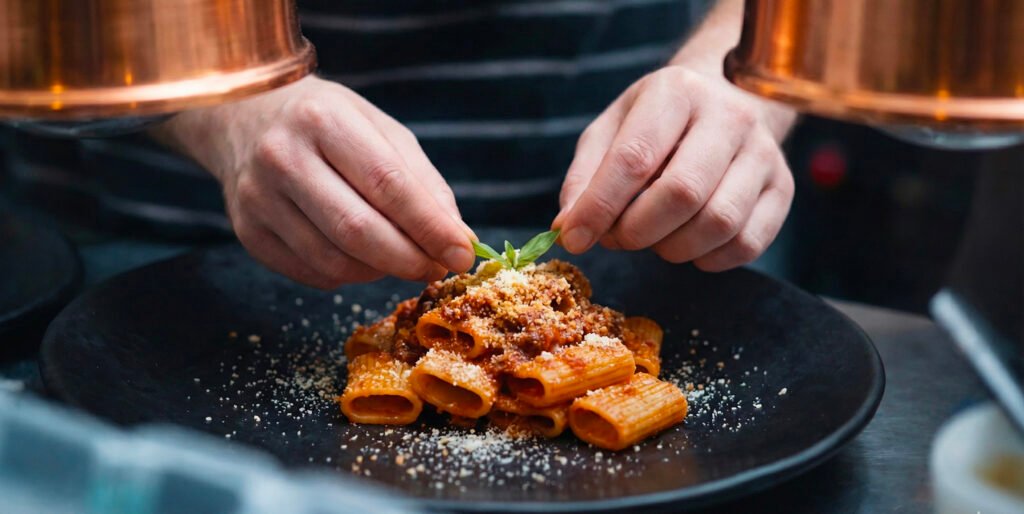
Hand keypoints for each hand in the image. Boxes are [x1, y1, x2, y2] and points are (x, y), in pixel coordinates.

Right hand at [155, 76, 474, 288]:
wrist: (245, 116)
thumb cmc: (328, 123)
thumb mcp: (381, 130)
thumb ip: (422, 183)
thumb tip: (459, 239)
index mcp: (323, 120)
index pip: (387, 184)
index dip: (430, 226)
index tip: (462, 254)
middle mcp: (282, 157)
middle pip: (358, 230)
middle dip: (409, 259)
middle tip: (436, 267)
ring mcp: (258, 198)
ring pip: (335, 261)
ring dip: (381, 271)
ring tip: (400, 258)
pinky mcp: (248, 232)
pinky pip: (312, 274)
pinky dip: (348, 276)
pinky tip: (360, 257)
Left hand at [554, 66, 794, 270]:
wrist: (726, 102)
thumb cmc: (656, 124)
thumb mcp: (610, 132)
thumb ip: (584, 178)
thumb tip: (568, 229)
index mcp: (676, 92)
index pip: (635, 158)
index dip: (600, 207)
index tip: (574, 239)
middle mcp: (729, 116)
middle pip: (682, 193)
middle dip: (638, 231)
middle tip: (619, 239)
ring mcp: (763, 153)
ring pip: (718, 223)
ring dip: (672, 248)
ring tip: (654, 238)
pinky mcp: (782, 188)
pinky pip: (746, 244)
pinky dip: (708, 259)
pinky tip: (689, 245)